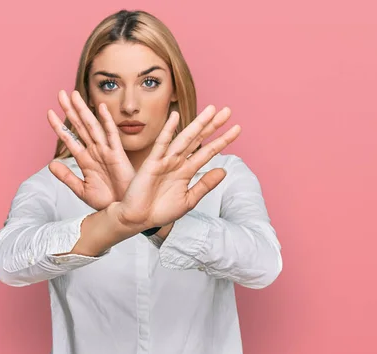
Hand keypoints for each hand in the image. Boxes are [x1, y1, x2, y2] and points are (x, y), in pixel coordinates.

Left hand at [46, 90, 134, 210]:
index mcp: (86, 160)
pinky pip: (111, 135)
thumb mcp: (81, 190)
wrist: (123, 211)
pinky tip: (101, 108)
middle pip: (80, 127)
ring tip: (75, 95)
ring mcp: (106, 151)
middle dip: (70, 110)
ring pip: (93, 126)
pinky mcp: (118, 155)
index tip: (49, 112)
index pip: (70, 138)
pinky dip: (107, 121)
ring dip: (84, 110)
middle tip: (61, 93)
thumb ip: (66, 176)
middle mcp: (95, 152)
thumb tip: (50, 164)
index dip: (59, 126)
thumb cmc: (106, 201)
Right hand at [114, 105, 240, 229]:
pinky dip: (168, 130)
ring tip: (211, 110)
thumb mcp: (189, 200)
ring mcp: (165, 160)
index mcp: (186, 171)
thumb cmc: (161, 211)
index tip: (237, 129)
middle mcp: (177, 162)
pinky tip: (175, 116)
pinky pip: (161, 144)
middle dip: (213, 125)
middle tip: (228, 111)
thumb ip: (205, 185)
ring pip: (185, 138)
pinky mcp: (152, 163)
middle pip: (198, 139)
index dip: (222, 140)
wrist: (139, 220)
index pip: (208, 152)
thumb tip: (223, 171)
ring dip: (197, 124)